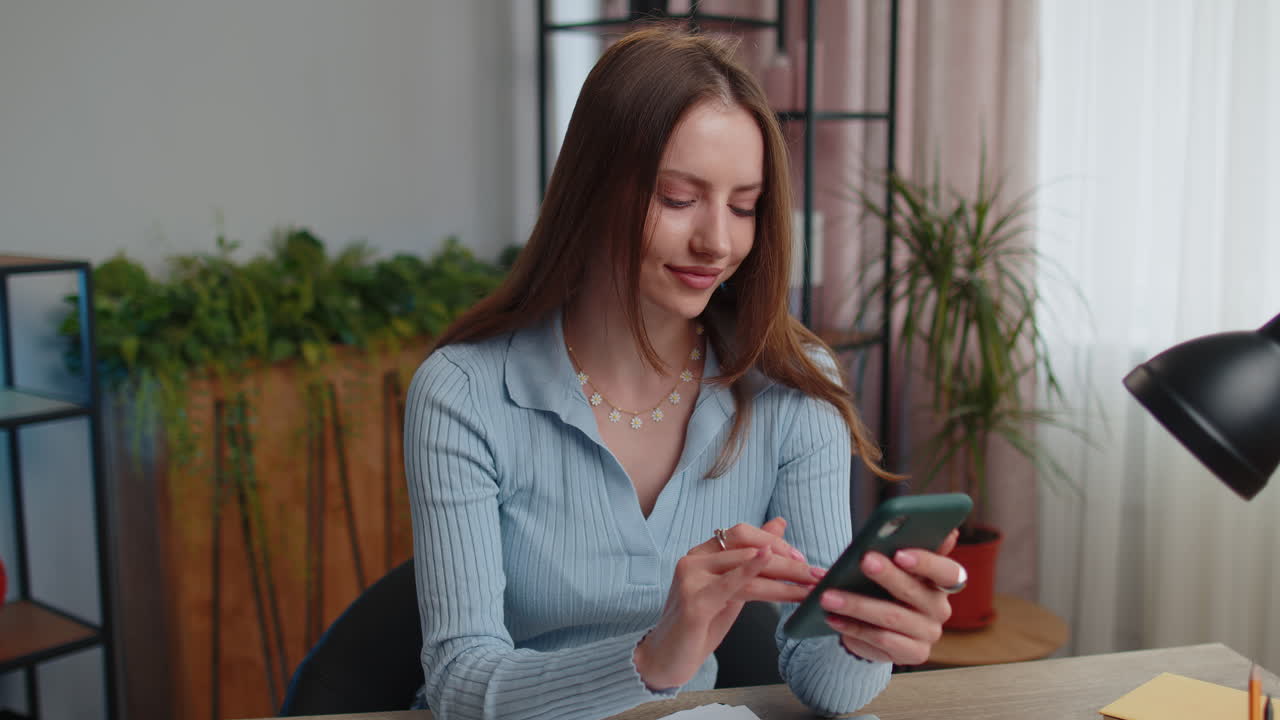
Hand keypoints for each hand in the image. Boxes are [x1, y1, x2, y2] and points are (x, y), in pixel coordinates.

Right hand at [634, 518, 814, 689]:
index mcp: (701, 554)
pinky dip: (750, 570)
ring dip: (783, 577)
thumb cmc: (699, 625)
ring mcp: (690, 579)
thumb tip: (779, 525)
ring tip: (809, 586)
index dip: (774, 542)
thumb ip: (751, 560)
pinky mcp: (694, 602)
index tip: (801, 559)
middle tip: (816, 574)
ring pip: (745, 568)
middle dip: (787, 563)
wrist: (667, 658)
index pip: (741, 534)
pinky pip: (729, 584)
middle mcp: (693, 559)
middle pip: (747, 549)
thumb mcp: (731, 589)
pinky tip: (767, 562)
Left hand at [819, 529, 961, 665]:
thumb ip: (888, 549)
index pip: (947, 571)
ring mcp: (929, 632)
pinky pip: (882, 639)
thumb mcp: (886, 566)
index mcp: (941, 580)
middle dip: (886, 575)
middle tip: (864, 561)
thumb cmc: (881, 586)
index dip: (926, 562)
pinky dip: (853, 627)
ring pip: (892, 617)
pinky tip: (833, 618)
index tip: (899, 553)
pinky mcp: (914, 653)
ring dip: (857, 605)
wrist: (875, 627)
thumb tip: (873, 532)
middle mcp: (939, 607)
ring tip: (828, 596)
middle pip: (914, 591)